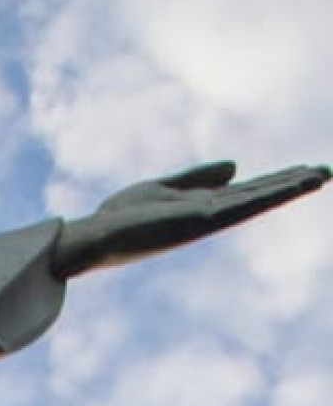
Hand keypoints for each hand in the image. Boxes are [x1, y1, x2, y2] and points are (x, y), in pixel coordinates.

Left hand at [53, 158, 328, 278]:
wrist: (95, 238)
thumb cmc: (120, 217)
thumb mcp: (163, 188)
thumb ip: (198, 178)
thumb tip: (236, 166)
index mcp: (201, 206)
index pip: (247, 190)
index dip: (276, 179)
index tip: (305, 170)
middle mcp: (210, 215)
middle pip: (259, 195)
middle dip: (291, 183)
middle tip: (327, 172)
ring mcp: (208, 220)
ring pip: (257, 201)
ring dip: (289, 189)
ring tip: (321, 176)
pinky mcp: (201, 221)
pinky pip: (242, 205)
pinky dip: (267, 195)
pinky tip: (289, 185)